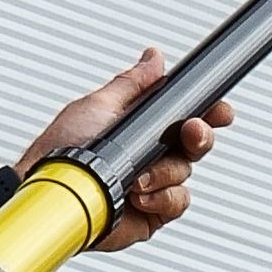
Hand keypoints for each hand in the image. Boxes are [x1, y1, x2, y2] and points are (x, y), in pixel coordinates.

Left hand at [23, 47, 231, 255]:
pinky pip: (177, 203)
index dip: (209, 112)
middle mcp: (153, 155)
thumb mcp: (99, 105)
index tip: (220, 110)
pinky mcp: (152, 214)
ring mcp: (155, 185)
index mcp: (144, 128)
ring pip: (186, 173)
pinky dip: (162, 197)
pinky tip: (138, 195)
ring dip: (166, 172)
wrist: (51, 192)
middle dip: (200, 135)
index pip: (187, 116)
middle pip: (197, 143)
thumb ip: (132, 84)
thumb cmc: (63, 149)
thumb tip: (155, 57)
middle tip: (193, 132)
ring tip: (137, 177)